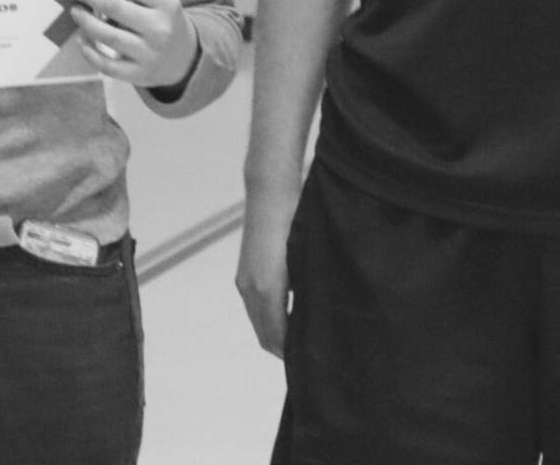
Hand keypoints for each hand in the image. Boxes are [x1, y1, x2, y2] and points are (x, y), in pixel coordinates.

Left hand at [63, 0, 198, 89]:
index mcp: (166, 2)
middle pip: (113, 6)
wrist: (184, 58)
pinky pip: (106, 65)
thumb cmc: (160, 20)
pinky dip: (89, 51)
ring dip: (84, 21)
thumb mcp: (156, 0)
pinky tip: (81, 39)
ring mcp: (150, 53)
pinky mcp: (140, 74)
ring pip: (107, 35)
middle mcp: (160, 28)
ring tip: (75, 11)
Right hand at [235, 186, 299, 357]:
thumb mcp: (305, 262)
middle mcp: (249, 289)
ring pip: (259, 323)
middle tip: (312, 359)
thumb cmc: (294, 224)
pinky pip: (256, 308)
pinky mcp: (244, 273)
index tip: (313, 365)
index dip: (293, 356)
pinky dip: (270, 320)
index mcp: (266, 290)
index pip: (277, 339)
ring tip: (305, 339)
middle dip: (285, 351)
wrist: (271, 194)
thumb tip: (315, 325)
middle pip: (265, 336)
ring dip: (277, 335)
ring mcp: (244, 281)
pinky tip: (293, 316)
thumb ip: (307, 296)